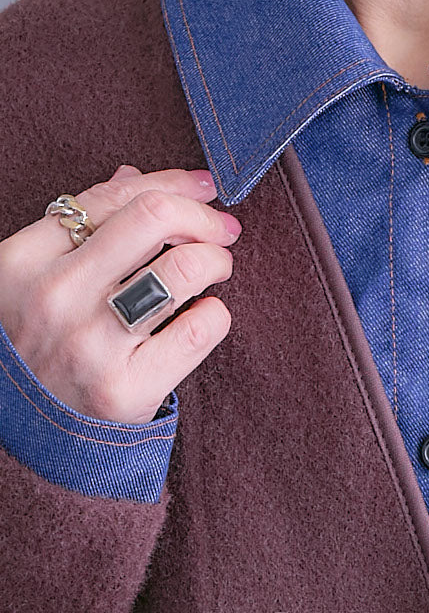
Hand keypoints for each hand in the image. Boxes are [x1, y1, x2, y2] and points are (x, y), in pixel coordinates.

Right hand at [0, 164, 241, 423]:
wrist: (29, 435)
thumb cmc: (38, 344)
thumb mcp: (35, 279)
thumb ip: (82, 227)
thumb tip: (137, 177)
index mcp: (24, 260)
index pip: (114, 197)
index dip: (173, 183)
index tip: (204, 187)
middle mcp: (53, 298)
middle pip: (155, 218)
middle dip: (203, 217)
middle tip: (221, 231)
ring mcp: (90, 346)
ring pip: (185, 268)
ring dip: (216, 261)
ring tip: (215, 271)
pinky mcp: (127, 390)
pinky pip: (202, 328)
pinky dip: (216, 314)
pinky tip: (203, 317)